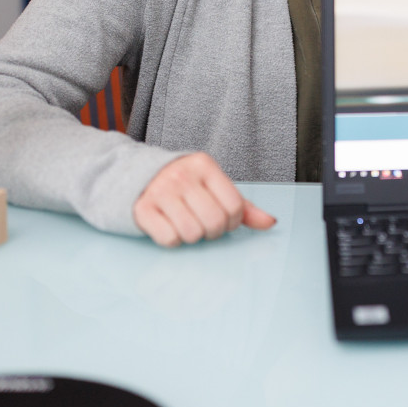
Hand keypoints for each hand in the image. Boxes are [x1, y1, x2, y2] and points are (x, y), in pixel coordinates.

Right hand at [132, 152, 275, 247]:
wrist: (137, 176)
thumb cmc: (185, 186)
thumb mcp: (215, 188)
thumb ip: (243, 206)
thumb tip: (270, 222)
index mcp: (205, 165)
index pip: (235, 206)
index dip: (233, 222)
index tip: (224, 220)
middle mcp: (183, 175)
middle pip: (215, 222)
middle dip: (213, 232)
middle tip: (204, 225)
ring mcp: (160, 191)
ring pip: (192, 233)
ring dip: (193, 237)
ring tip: (187, 224)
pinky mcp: (142, 209)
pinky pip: (169, 239)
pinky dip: (172, 240)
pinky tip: (169, 227)